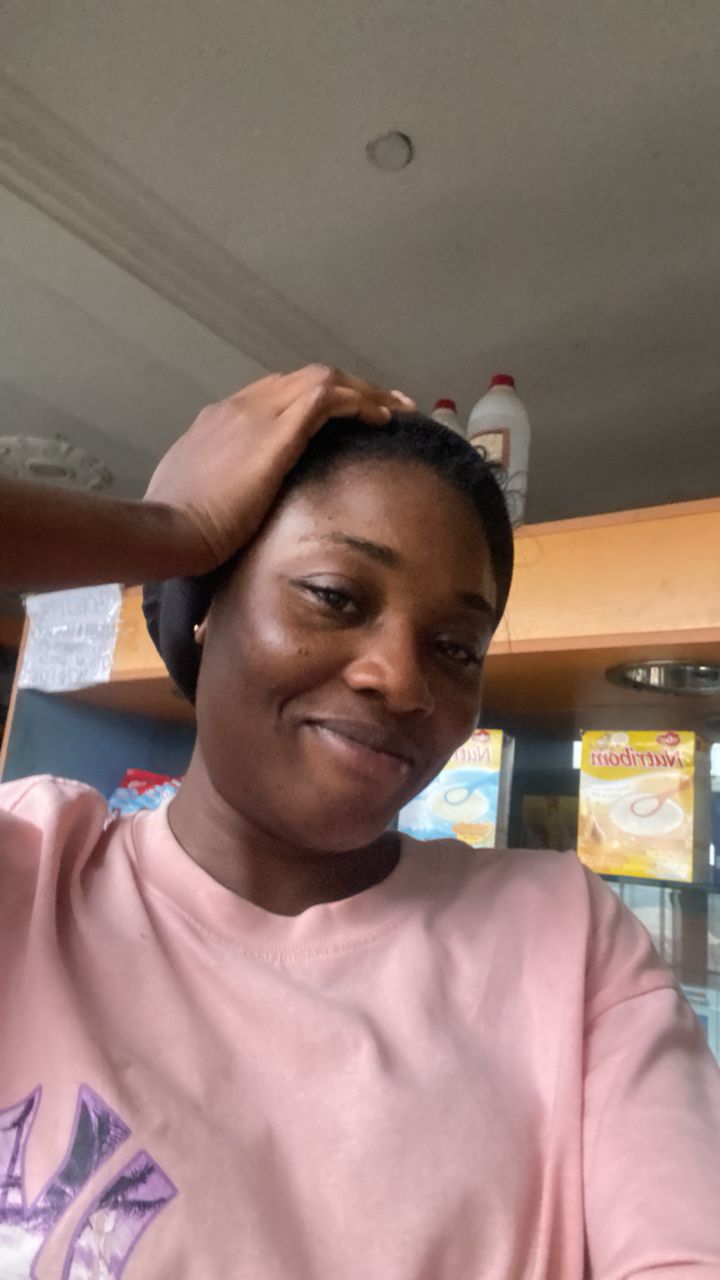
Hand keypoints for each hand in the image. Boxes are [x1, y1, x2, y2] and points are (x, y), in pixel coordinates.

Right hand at [144, 366, 413, 572]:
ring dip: (364, 392)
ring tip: (396, 410)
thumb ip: (217, 487)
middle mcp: (240, 407)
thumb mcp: (195, 497)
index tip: (340, 419)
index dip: (313, 401)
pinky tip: (382, 421)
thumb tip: (227, 503)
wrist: (166, 531)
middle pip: (304, 379)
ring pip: (324, 381)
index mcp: (218, 421)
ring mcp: (258, 414)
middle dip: (348, 388)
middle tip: (384, 406)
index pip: (275, 395)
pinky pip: (329, 399)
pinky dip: (359, 404)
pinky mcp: (277, 432)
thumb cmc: (175, 529)